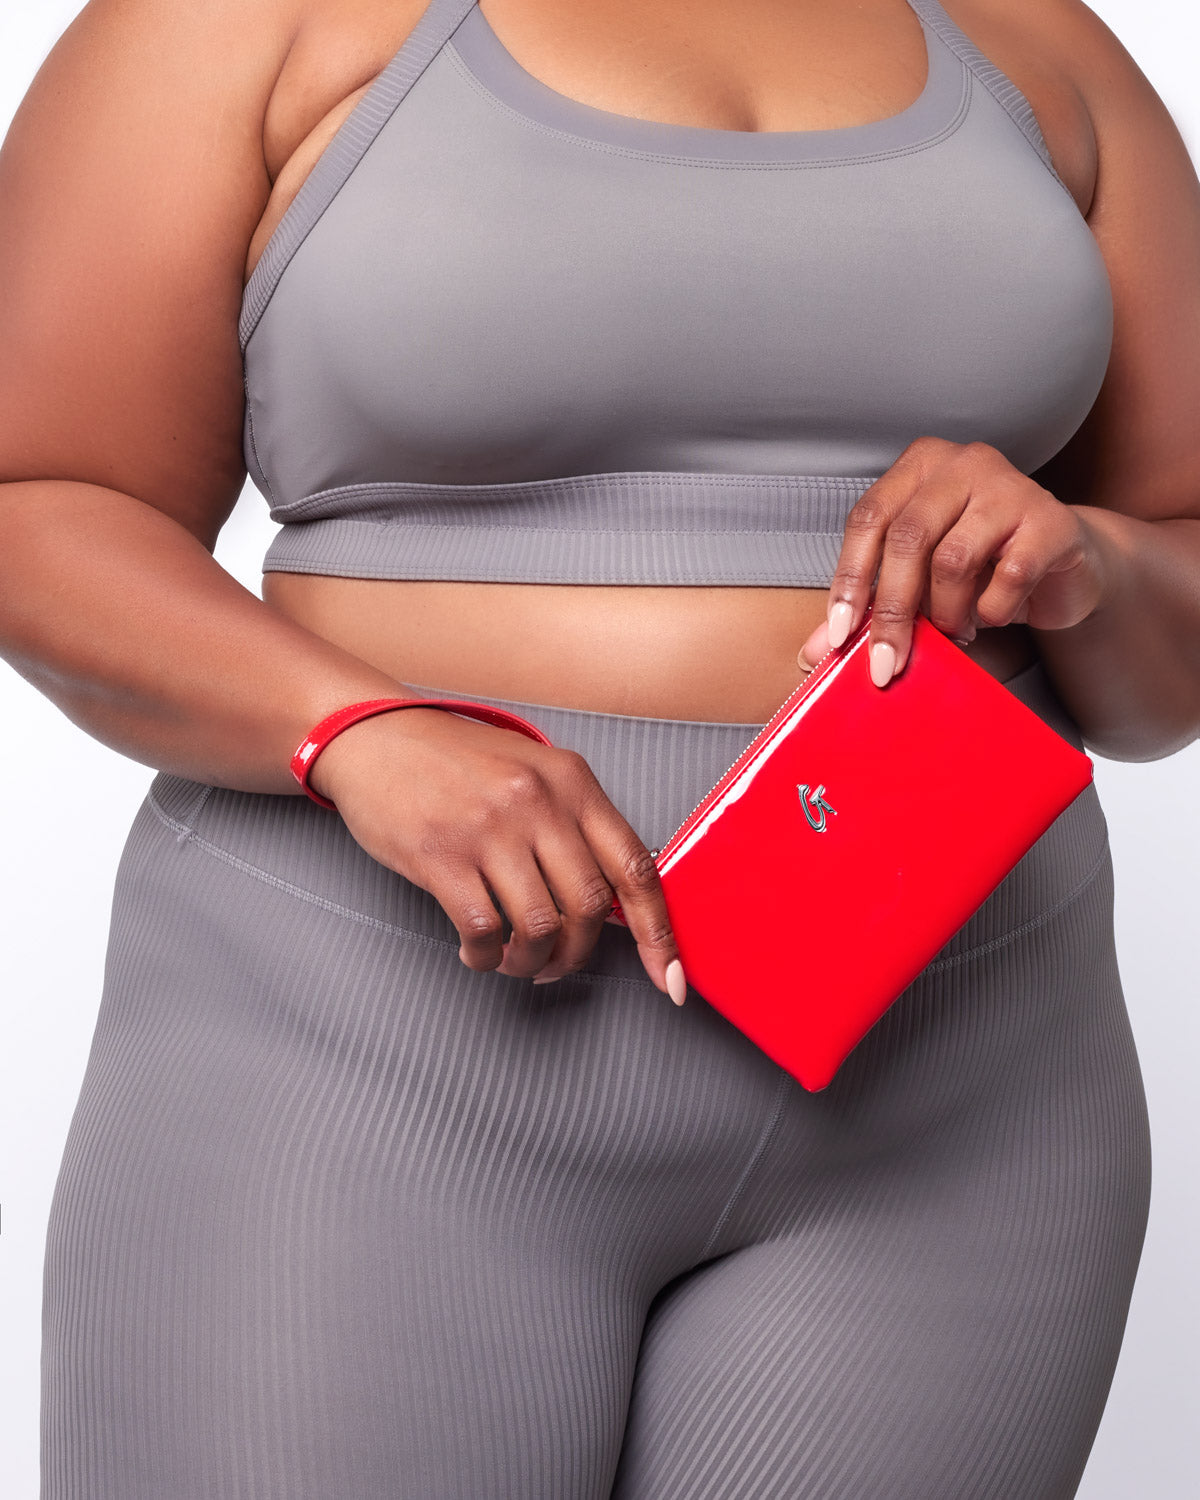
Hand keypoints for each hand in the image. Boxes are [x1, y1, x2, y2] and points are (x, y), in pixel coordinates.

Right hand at [307, 705, 686, 999]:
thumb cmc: (456, 763)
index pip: (636, 867)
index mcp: (572, 781)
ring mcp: (489, 828)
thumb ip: (574, 826)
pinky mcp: (442, 856)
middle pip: (590, 906)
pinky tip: (478, 951)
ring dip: (531, 962)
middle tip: (556, 964)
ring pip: (540, 927)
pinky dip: (486, 957)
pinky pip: (484, 931)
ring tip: (514, 960)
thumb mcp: (532, 774)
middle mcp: (538, 801)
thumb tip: (615, 902)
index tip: (670, 979)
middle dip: (578, 953)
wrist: (375, 738)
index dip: (659, 933)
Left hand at [796, 437, 1113, 684]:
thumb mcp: (919, 583)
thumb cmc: (981, 568)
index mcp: (919, 467)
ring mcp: (1011, 485)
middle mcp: (963, 463)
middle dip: (892, 612)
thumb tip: (813, 654)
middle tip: (887, 664)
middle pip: (907, 539)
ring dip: (946, 612)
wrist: (1063, 565)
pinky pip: (1008, 576)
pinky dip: (992, 611)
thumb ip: (868, 609)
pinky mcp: (1052, 520)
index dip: (849, 580)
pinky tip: (992, 616)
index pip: (868, 519)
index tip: (839, 637)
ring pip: (953, 559)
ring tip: (953, 630)